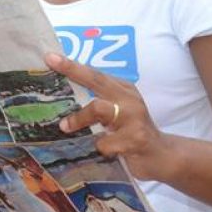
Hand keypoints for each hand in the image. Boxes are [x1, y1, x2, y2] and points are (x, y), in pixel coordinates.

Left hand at [43, 52, 167, 181]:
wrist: (162, 155)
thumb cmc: (133, 132)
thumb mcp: (119, 113)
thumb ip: (99, 104)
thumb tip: (63, 100)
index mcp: (123, 90)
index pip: (95, 73)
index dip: (72, 65)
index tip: (50, 57)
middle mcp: (129, 99)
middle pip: (97, 81)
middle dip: (73, 71)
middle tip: (51, 65)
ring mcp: (133, 118)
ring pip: (98, 109)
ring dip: (79, 119)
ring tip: (65, 127)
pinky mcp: (135, 138)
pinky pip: (105, 142)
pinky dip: (100, 147)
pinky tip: (106, 152)